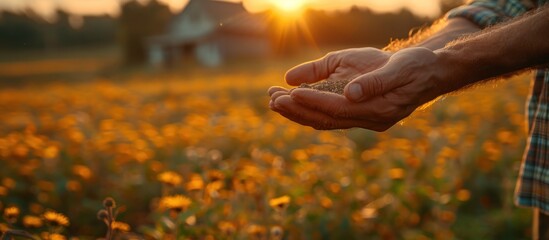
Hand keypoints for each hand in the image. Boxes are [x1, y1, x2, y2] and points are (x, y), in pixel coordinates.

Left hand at [270, 47, 450, 130]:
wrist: (430, 73)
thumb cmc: (415, 66)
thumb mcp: (398, 67)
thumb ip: (374, 81)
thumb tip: (349, 93)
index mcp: (380, 109)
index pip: (338, 109)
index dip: (313, 102)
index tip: (290, 94)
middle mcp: (370, 120)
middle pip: (327, 120)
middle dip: (298, 110)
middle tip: (271, 99)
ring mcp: (365, 120)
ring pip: (325, 120)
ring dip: (299, 112)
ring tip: (273, 99)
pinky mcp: (360, 114)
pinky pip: (330, 116)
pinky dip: (310, 110)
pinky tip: (293, 101)